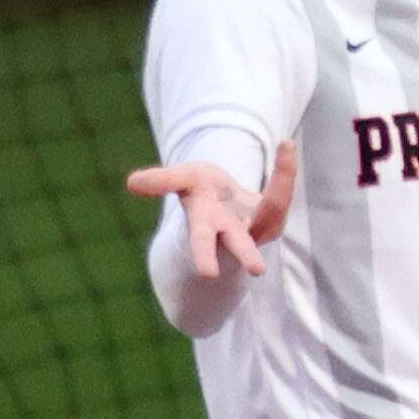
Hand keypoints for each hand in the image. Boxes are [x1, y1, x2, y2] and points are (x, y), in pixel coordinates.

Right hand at [126, 140, 296, 280]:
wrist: (227, 199)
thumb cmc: (203, 194)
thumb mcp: (181, 181)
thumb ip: (160, 182)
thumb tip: (131, 183)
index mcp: (205, 228)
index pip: (203, 242)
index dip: (205, 256)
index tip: (208, 274)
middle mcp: (234, 230)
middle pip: (240, 245)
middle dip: (245, 255)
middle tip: (257, 270)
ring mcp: (258, 220)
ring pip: (272, 211)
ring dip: (281, 184)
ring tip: (285, 149)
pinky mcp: (272, 207)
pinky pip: (280, 187)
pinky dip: (285, 167)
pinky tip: (287, 144)